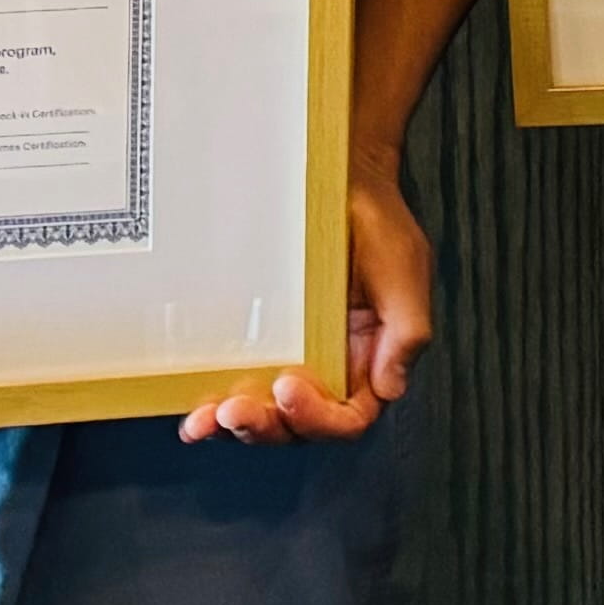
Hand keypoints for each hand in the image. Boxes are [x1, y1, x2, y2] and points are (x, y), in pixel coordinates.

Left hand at [186, 164, 434, 443]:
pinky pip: (234, 385)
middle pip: (297, 427)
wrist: (335, 177)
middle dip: (266, 427)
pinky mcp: (255, 343)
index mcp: (368, 360)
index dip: (319, 417)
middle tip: (236, 411)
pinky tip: (194, 416)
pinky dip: (212, 408)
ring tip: (209, 420)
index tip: (290, 386)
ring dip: (234, 425)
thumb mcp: (404, 270)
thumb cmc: (377, 221)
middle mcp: (327, 368)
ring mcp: (288, 357)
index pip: (348, 417)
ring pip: (262, 415)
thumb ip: (408, 330)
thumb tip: (390, 386)